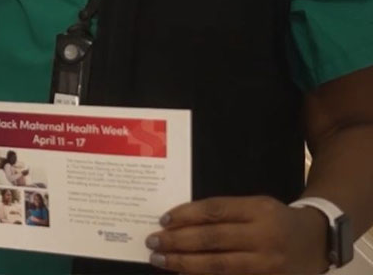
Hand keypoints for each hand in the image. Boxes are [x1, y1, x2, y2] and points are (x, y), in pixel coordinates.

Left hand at [146, 196, 329, 273]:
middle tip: (153, 242)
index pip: (215, 211)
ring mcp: (269, 265)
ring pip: (220, 266)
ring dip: (186, 264)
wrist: (318, 241)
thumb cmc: (276, 220)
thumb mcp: (256, 205)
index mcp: (259, 210)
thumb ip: (224, 212)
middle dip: (179, 242)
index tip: (163, 220)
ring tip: (161, 260)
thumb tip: (180, 222)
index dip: (186, 215)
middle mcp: (265, 237)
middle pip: (214, 239)